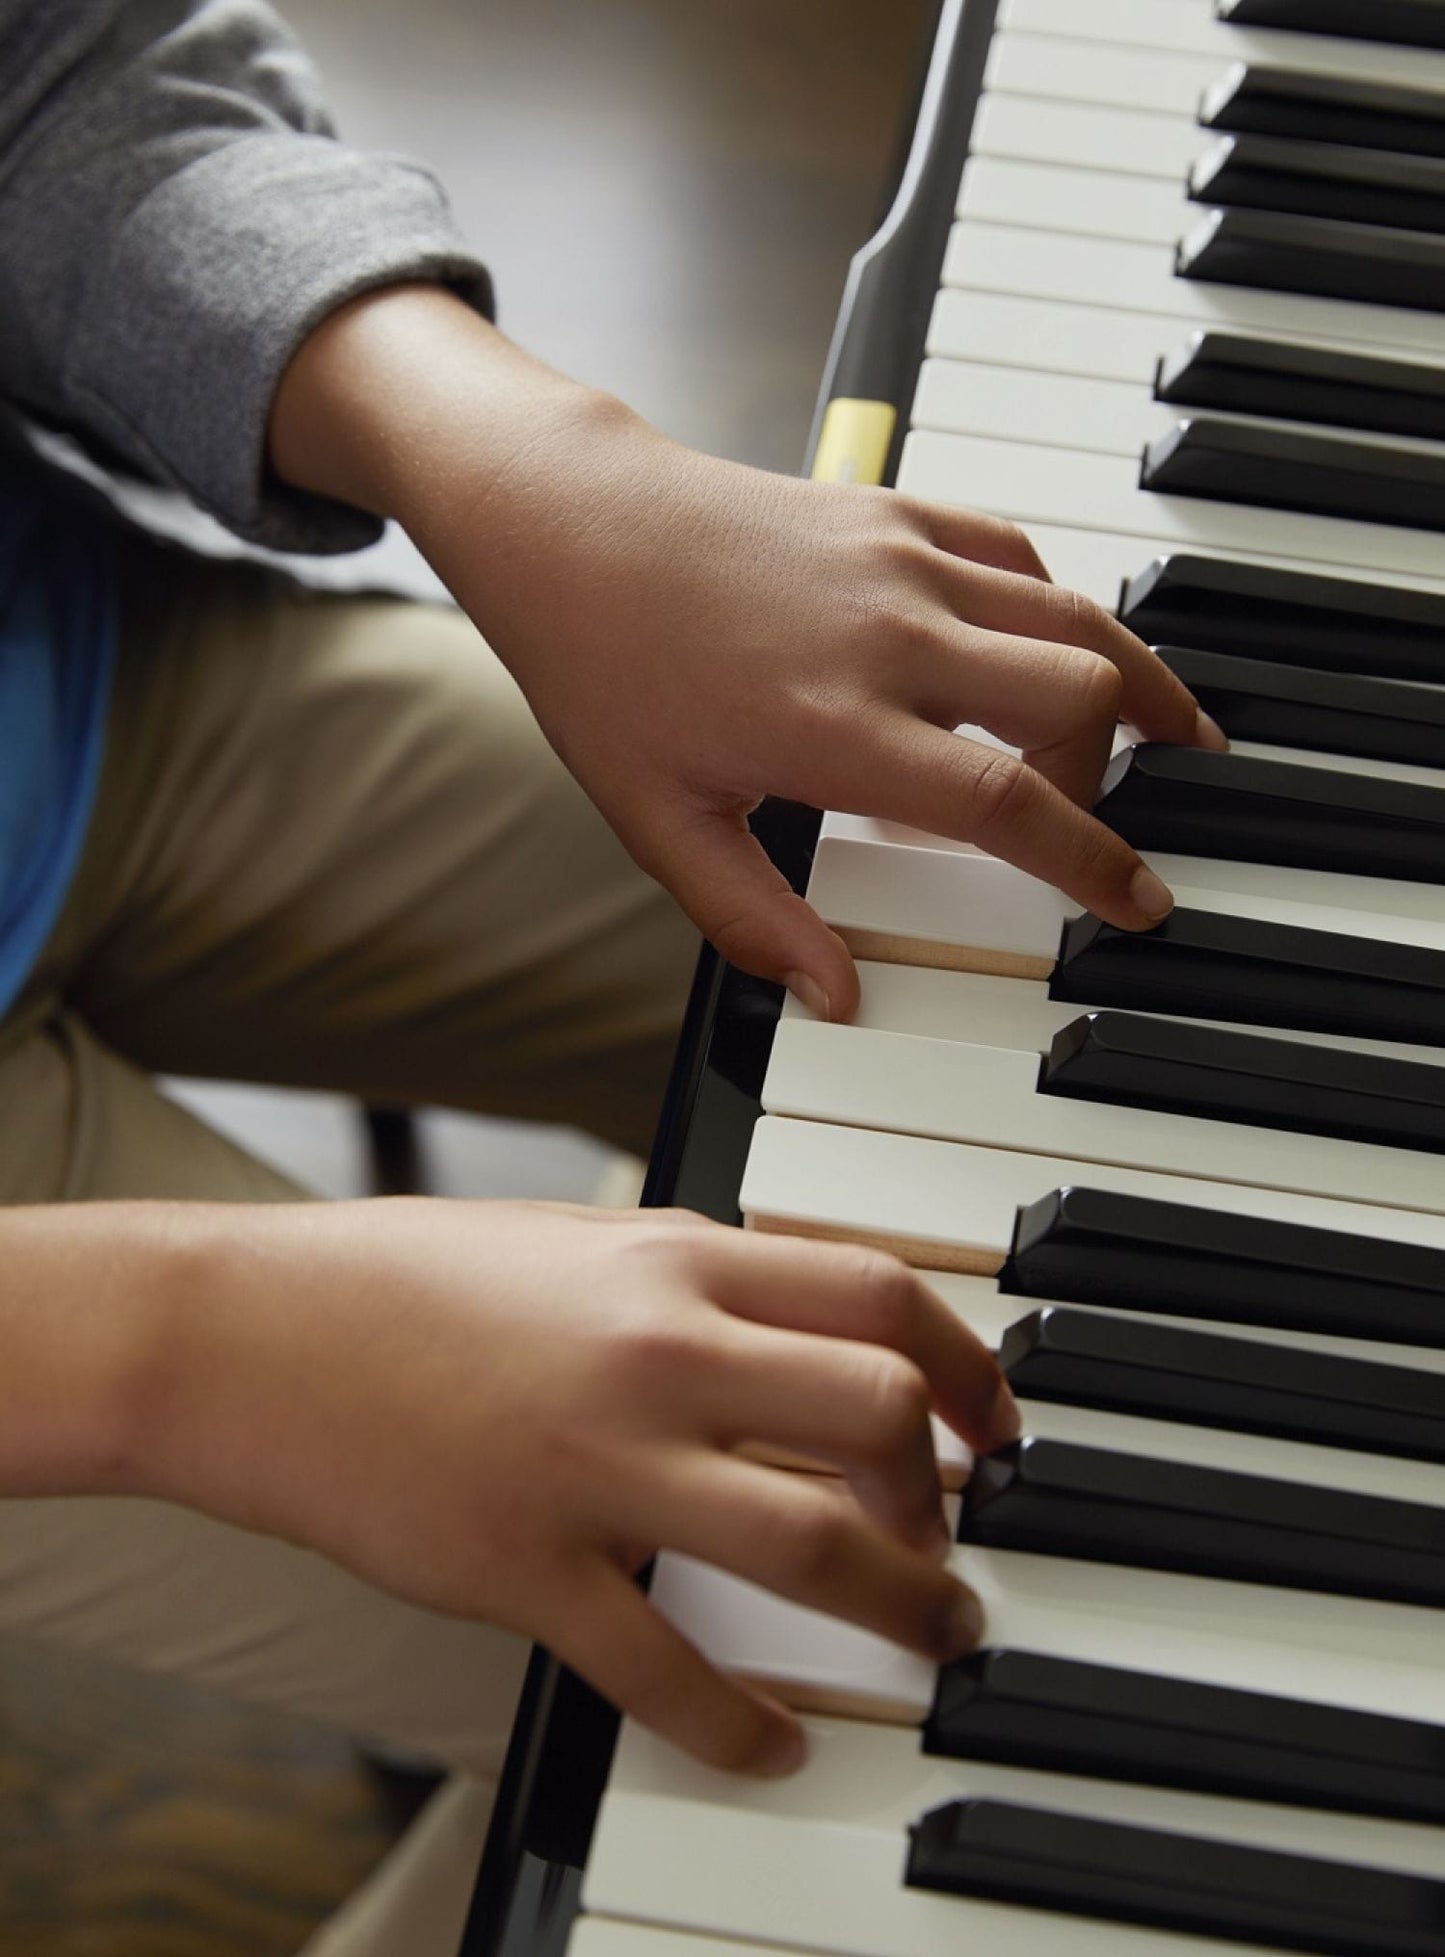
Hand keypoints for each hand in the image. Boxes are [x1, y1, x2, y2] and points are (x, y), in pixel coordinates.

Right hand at [148, 1200, 1017, 1774]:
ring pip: (809, 1541)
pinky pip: (666, 1667)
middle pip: (877, 1412)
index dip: (968, 1364)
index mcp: (673, 1258)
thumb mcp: (577, 1241)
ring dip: (899, 1602)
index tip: (990, 1422)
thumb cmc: (408, 1280)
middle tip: (952, 1540)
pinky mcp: (526, 1569)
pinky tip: (770, 1743)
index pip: (878, 1293)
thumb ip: (694, 1278)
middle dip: (947, 1492)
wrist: (252, 1333)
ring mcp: (595, 1464)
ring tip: (928, 1637)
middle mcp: (656, 1350)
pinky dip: (740, 1723)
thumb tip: (798, 1331)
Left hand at [271, 289, 1223, 1020]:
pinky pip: (1020, 553)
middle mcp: (889, 637)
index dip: (1094, 861)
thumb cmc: (604, 669)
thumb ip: (754, 920)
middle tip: (1110, 824)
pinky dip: (1061, 605)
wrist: (569, 525)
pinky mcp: (896, 510)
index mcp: (836, 727)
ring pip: (1075, 612)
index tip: (1139, 900)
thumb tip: (834, 997)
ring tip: (1169, 729)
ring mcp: (901, 562)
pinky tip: (1062, 645)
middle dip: (1119, 773)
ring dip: (1134, 676)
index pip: (1010, 802)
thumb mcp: (660, 822)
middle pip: (1077, 695)